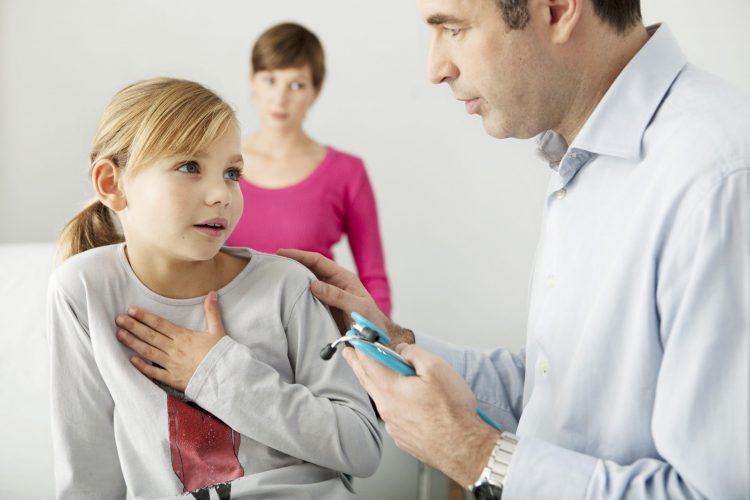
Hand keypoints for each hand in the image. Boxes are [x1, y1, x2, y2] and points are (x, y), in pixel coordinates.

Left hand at [115, 291, 224, 391]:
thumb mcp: (218, 330)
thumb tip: (212, 293)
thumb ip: (212, 312)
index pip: (160, 324)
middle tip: (118, 319)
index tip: (132, 310)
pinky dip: (142, 366)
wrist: (225, 376)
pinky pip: (154, 372)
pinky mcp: (172, 378)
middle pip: (150, 336)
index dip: (145, 316)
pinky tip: (130, 360)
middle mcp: (175, 349)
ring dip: (133, 342)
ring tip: (119, 334)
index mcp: (184, 336)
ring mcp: (172, 364)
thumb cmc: (221, 353)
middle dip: (133, 326)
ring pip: (148, 352)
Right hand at [277, 249, 412, 343]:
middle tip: (271, 262)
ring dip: (291, 279)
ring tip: (273, 276)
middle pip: (309, 269)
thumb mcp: (357, 307)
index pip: (317, 261)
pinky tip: (283, 297)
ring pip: (306, 283)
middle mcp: (334, 283)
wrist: (376, 340)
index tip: (281, 253)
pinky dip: (295, 295)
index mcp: (343, 277)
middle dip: (291, 263)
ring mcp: (328, 296)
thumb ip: (338, 296)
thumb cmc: (371, 323)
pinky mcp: (323, 308)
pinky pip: (307, 299)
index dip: (299, 255)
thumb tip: (313, 285)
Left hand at [342, 343, 498, 485]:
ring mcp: (393, 425)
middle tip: (349, 353)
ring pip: (380, 398)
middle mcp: (386, 408)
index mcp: (390, 389)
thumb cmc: (452, 411)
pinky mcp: (403, 436)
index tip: (354, 339)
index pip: (367, 362)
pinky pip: (392, 413)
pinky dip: (393, 402)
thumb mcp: (436, 368)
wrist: (463, 448)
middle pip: (367, 380)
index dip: (360, 347)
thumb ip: (414, 353)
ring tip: (378, 372)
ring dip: (377, 383)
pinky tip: (405, 400)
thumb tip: (402, 349)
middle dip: (357, 364)